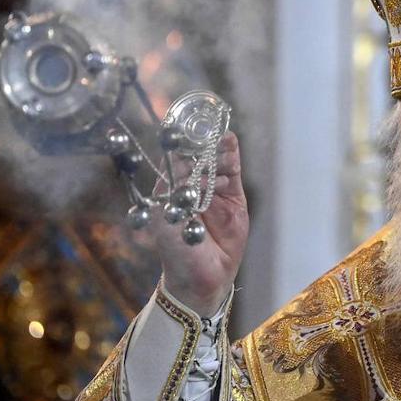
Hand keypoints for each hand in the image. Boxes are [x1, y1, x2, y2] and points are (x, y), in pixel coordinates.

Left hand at [152, 132, 248, 315]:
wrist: (201, 278)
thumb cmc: (176, 251)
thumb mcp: (167, 218)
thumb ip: (172, 190)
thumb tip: (176, 159)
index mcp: (170, 189)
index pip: (174, 158)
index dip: (178, 141)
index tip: (181, 124)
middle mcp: (192, 187)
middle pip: (197, 156)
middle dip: (200, 140)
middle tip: (203, 123)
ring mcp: (214, 192)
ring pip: (216, 162)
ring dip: (216, 148)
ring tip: (218, 136)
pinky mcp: (233, 199)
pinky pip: (232, 173)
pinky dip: (231, 155)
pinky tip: (229, 140)